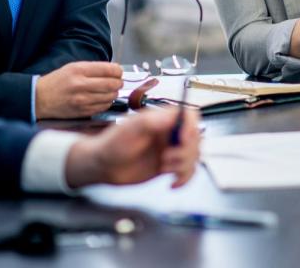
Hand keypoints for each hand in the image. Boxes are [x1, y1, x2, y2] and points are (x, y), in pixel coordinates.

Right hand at [35, 62, 122, 118]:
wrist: (39, 98)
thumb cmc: (57, 82)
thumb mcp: (73, 67)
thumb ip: (93, 68)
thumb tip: (114, 71)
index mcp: (79, 70)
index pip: (109, 69)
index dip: (118, 71)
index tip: (118, 72)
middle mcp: (81, 85)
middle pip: (112, 84)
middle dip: (118, 82)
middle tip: (117, 82)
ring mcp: (82, 100)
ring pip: (110, 96)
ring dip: (113, 93)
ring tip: (109, 91)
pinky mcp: (83, 111)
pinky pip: (103, 107)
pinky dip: (107, 102)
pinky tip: (101, 99)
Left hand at [64, 106, 200, 188]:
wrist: (103, 167)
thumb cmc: (112, 144)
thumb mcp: (129, 130)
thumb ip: (151, 122)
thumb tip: (172, 116)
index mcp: (162, 119)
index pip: (189, 116)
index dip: (191, 127)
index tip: (183, 140)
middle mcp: (170, 133)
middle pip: (195, 138)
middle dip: (186, 151)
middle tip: (167, 159)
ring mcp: (171, 149)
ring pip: (194, 156)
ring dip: (184, 166)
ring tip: (165, 169)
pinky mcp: (169, 166)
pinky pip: (188, 171)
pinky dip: (185, 179)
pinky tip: (173, 184)